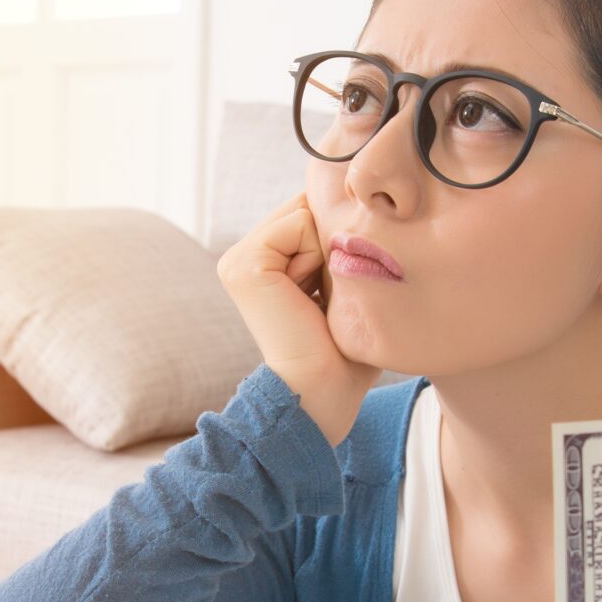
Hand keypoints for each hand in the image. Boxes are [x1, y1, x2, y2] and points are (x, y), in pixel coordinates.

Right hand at [215, 190, 383, 447]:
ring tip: (318, 301)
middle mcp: (245, 255)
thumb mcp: (347, 288)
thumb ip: (344, 245)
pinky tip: (308, 299)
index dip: (341, 241)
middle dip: (335, 242)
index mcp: (264, 261)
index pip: (315, 211)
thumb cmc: (346, 354)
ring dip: (329, 252)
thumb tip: (363, 205)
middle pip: (312, 206)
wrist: (321, 396)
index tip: (337, 292)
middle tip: (329, 299)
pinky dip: (317, 256)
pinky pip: (299, 223)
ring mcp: (238, 258)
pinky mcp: (243, 264)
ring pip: (308, 211)